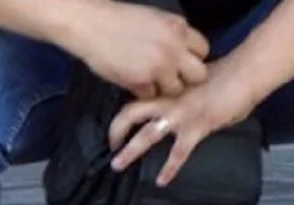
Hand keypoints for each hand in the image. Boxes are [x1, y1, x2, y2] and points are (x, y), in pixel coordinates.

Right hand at [63, 0, 208, 98]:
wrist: (90, 24)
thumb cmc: (117, 20)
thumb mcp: (155, 19)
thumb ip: (172, 36)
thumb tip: (181, 53)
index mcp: (179, 28)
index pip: (203, 51)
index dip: (191, 59)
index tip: (180, 62)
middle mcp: (174, 48)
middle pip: (198, 74)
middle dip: (185, 78)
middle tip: (170, 77)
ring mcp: (159, 66)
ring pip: (176, 89)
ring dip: (164, 88)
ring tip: (148, 80)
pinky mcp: (140, 81)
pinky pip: (151, 95)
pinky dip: (142, 92)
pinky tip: (131, 80)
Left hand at [107, 59, 258, 185]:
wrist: (245, 72)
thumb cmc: (225, 75)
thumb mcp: (194, 80)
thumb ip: (181, 94)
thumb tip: (179, 105)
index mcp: (166, 88)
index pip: (136, 97)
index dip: (124, 110)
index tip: (117, 123)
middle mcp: (167, 100)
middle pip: (130, 113)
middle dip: (116, 130)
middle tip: (109, 144)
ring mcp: (179, 114)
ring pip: (146, 134)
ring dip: (130, 151)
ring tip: (117, 165)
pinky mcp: (196, 127)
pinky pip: (179, 152)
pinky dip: (169, 169)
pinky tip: (162, 181)